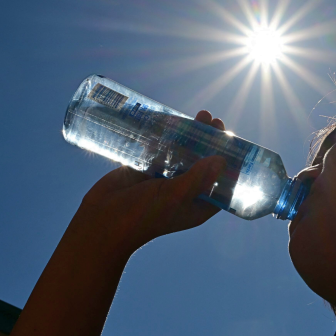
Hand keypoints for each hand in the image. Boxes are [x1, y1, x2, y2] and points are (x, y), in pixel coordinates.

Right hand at [71, 111, 227, 259]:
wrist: (101, 221)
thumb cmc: (142, 216)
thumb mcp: (175, 197)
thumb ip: (197, 178)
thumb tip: (222, 160)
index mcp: (196, 206)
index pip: (221, 184)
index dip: (230, 165)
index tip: (234, 143)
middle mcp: (183, 192)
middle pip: (203, 164)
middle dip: (210, 143)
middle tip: (215, 121)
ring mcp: (164, 180)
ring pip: (183, 154)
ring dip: (192, 136)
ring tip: (201, 115)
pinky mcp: (145, 170)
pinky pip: (162, 150)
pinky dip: (168, 137)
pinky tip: (174, 120)